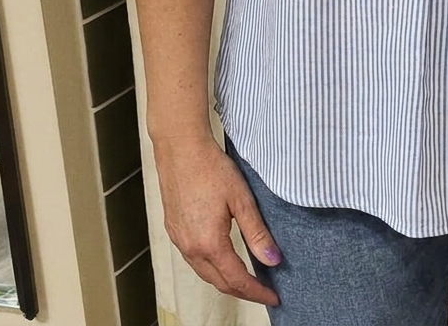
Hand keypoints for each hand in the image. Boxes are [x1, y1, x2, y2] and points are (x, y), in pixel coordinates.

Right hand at [153, 132, 280, 306]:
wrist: (180, 149)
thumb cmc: (211, 168)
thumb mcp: (241, 199)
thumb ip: (257, 233)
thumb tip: (273, 260)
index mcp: (209, 243)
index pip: (237, 280)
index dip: (257, 292)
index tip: (274, 297)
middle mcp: (190, 248)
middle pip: (219, 282)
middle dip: (243, 291)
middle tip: (264, 291)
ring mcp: (179, 240)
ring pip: (205, 273)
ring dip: (226, 281)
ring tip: (247, 280)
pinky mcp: (174, 231)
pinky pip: (193, 260)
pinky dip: (211, 268)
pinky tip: (222, 260)